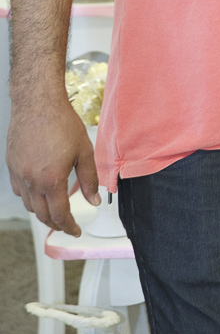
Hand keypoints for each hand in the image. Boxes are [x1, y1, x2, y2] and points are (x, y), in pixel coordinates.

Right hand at [7, 98, 99, 235]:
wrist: (37, 103)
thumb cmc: (62, 122)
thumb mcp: (84, 151)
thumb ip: (89, 179)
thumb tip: (94, 200)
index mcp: (52, 180)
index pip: (60, 214)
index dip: (69, 226)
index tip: (76, 230)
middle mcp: (32, 181)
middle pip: (42, 214)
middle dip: (56, 224)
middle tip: (67, 225)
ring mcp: (19, 174)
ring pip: (29, 205)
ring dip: (42, 212)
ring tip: (55, 211)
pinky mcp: (12, 166)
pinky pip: (19, 191)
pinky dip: (29, 198)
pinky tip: (38, 193)